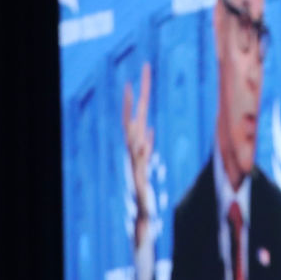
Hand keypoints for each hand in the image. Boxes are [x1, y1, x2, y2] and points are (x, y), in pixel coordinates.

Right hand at [122, 62, 154, 246]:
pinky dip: (143, 146)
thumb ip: (147, 144)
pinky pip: (142, 157)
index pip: (137, 113)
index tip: (142, 73)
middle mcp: (132, 147)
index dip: (139, 93)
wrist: (142, 210)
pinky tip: (147, 133)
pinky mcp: (139, 173)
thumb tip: (148, 129)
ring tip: (137, 96)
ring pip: (133, 134)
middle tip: (144, 70)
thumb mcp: (147, 160)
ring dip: (136, 113)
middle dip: (138, 93)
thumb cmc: (144, 184)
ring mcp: (134, 159)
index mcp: (135, 142)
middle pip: (134, 116)